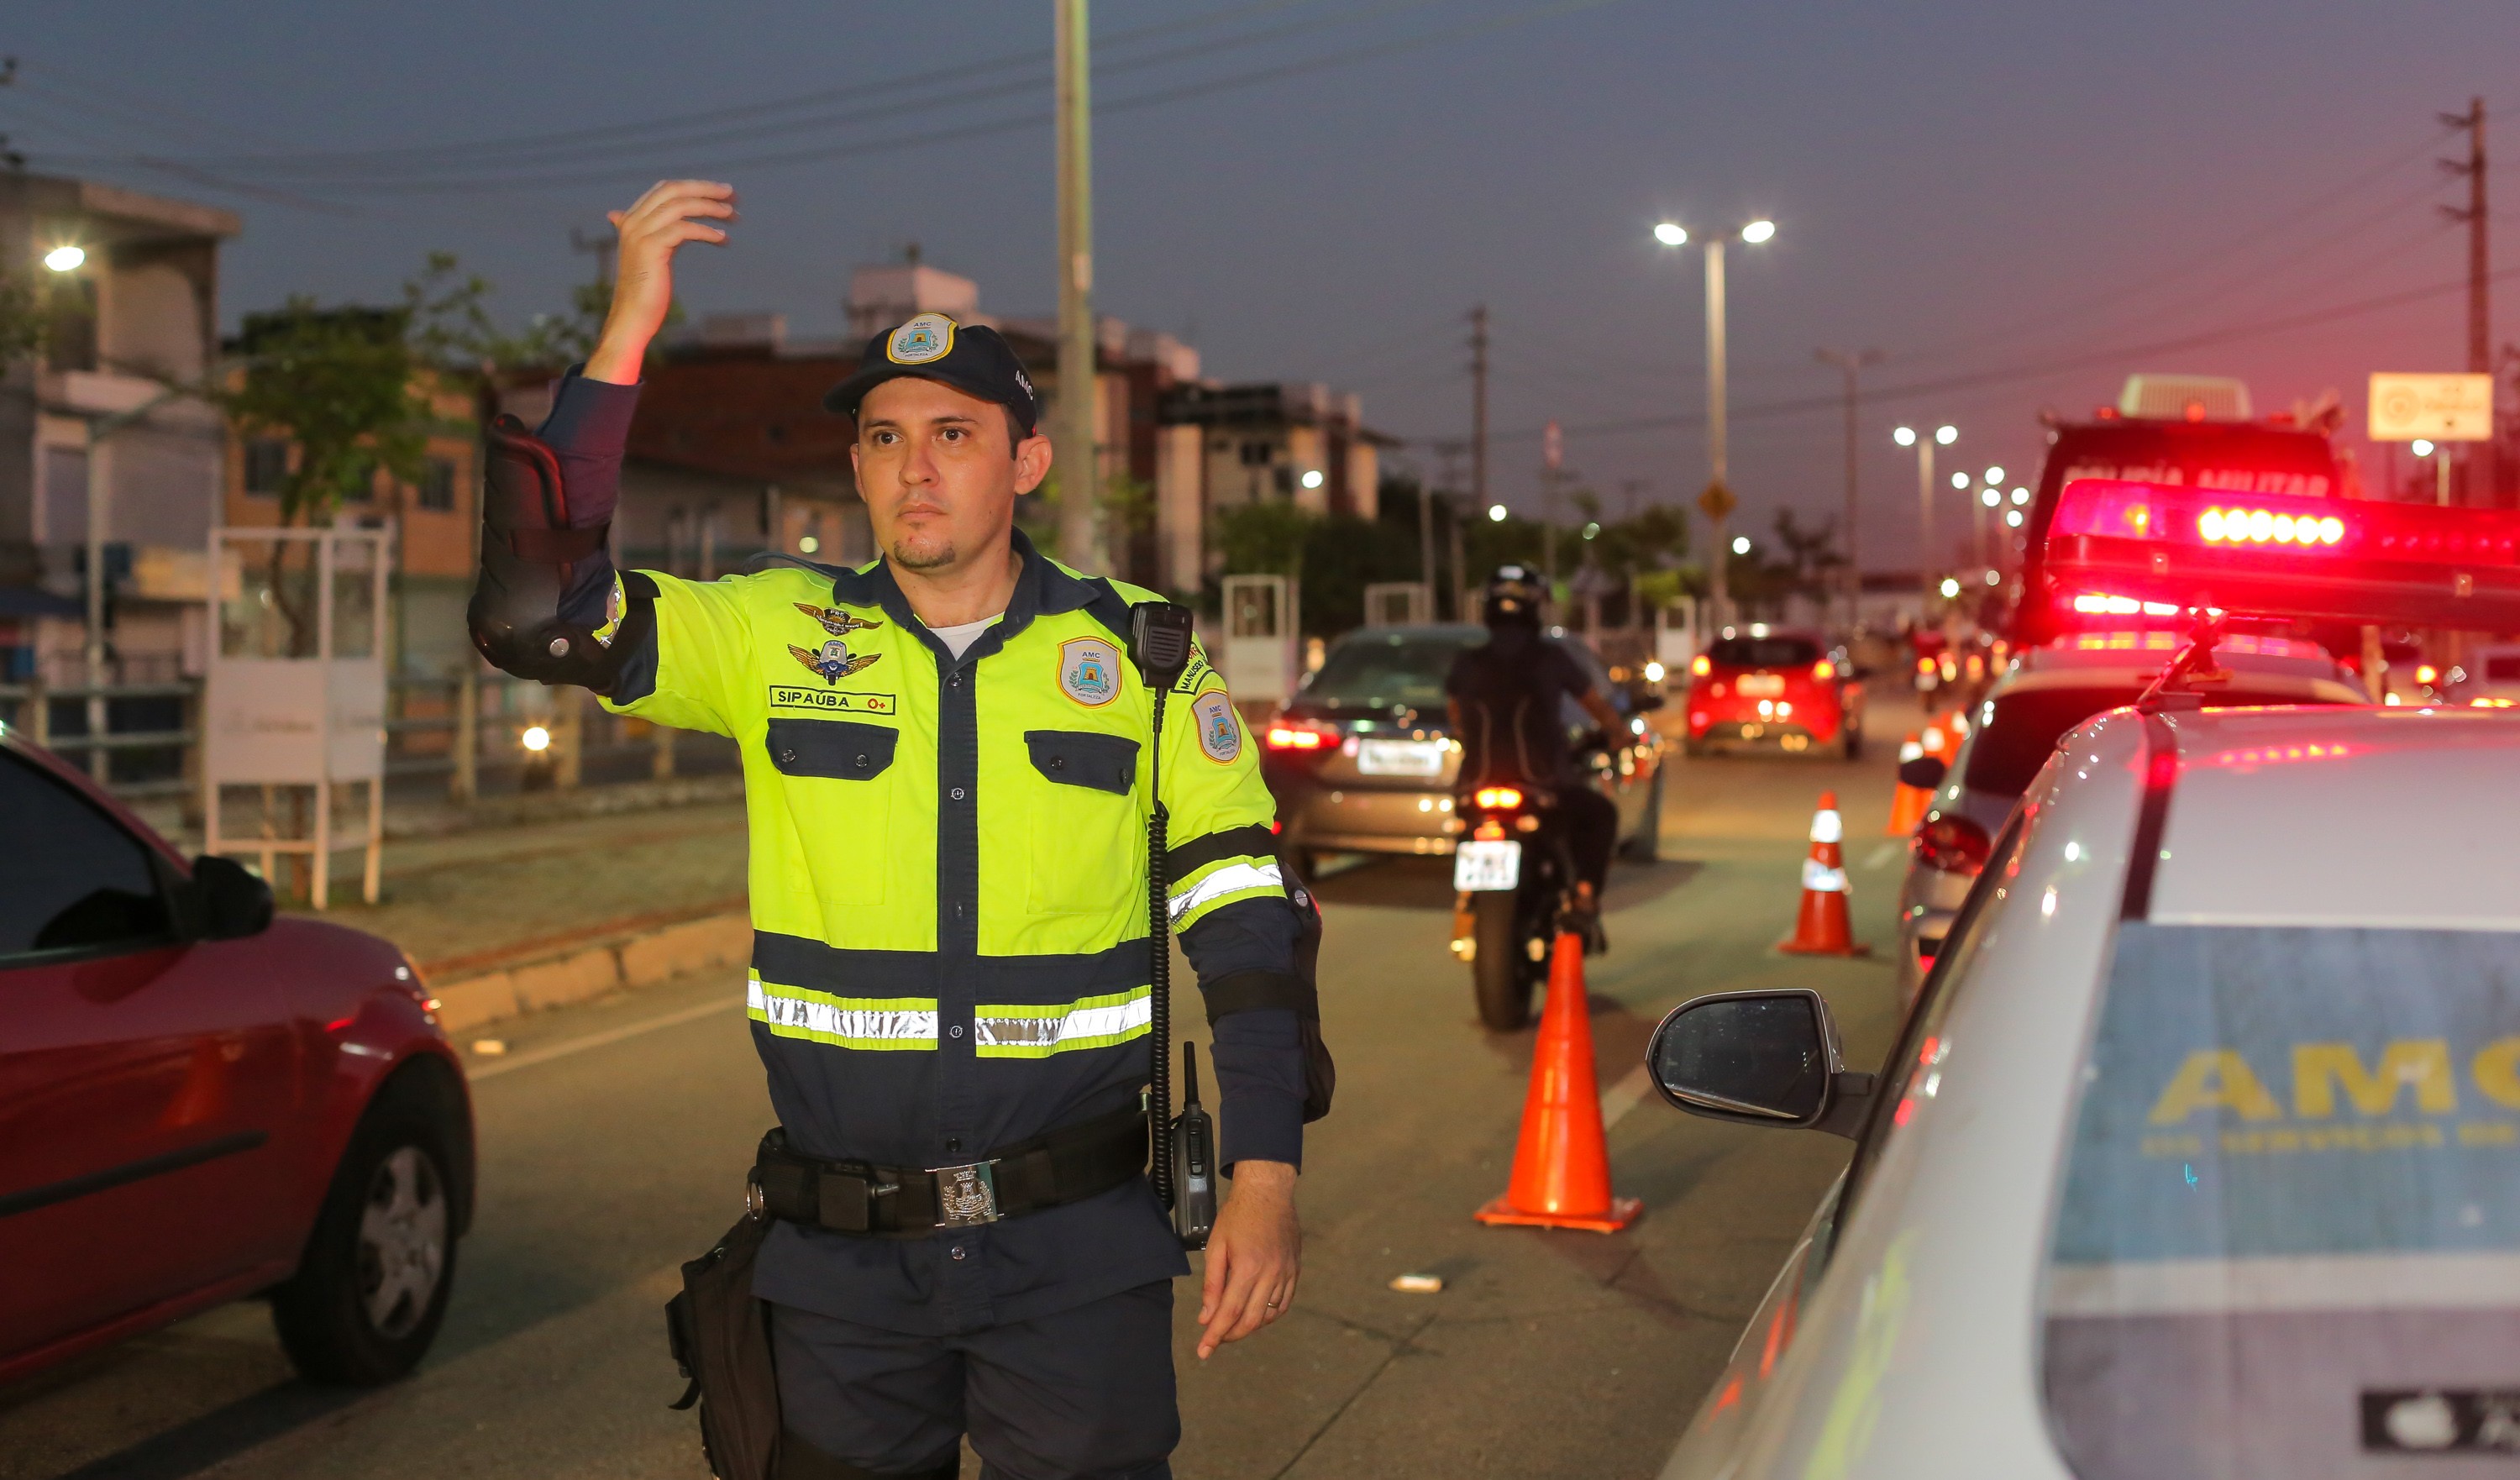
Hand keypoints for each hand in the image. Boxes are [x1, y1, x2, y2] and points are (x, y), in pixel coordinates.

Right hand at [584, 180, 736, 383]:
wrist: (632, 318)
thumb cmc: (646, 292)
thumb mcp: (652, 257)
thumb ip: (660, 236)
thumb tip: (668, 226)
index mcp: (631, 220)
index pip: (664, 189)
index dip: (694, 186)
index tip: (721, 192)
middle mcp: (632, 222)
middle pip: (673, 190)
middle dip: (706, 189)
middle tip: (732, 194)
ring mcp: (639, 233)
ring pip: (681, 206)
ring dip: (711, 207)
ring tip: (734, 215)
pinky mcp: (650, 248)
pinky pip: (685, 229)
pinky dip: (708, 231)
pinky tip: (724, 238)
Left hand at [1196, 1160, 1298, 1358]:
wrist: (1268, 1192)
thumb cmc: (1238, 1216)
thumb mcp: (1216, 1246)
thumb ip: (1212, 1284)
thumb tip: (1206, 1317)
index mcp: (1248, 1268)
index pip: (1229, 1313)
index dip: (1215, 1336)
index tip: (1203, 1352)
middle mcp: (1270, 1275)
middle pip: (1251, 1321)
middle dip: (1231, 1335)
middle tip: (1214, 1340)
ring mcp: (1286, 1273)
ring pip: (1270, 1316)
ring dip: (1249, 1327)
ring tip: (1232, 1327)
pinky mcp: (1295, 1270)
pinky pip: (1285, 1304)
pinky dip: (1270, 1316)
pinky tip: (1256, 1315)